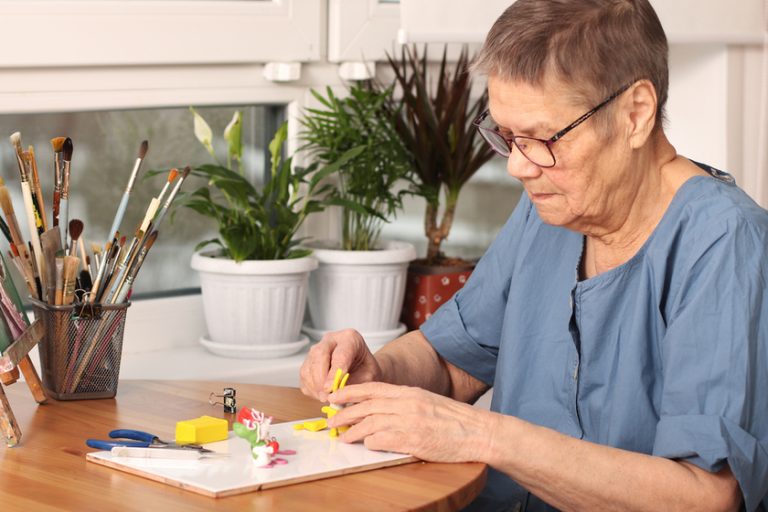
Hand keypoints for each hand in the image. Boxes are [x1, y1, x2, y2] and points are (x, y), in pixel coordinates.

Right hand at [299, 329, 382, 401]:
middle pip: (319, 355)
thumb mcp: (369, 377)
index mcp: (350, 338)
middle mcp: (331, 340)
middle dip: (321, 379)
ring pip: (308, 366)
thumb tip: (336, 395)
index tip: (330, 388)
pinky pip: (304, 376)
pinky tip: (322, 394)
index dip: (334, 373)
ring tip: (326, 398)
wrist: (362, 368)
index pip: (340, 355)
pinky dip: (311, 388)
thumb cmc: (366, 370)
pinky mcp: (309, 361)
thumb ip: (354, 384)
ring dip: (315, 386)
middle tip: (326, 397)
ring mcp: (317, 349)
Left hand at [327, 382, 496, 463]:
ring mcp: (409, 421)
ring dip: (352, 431)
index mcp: (410, 392)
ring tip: (342, 438)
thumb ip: (405, 402)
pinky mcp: (413, 440)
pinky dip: (370, 442)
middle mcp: (407, 403)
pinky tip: (366, 446)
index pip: (372, 388)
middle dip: (344, 413)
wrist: (478, 432)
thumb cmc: (454, 420)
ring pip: (369, 423)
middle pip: (366, 406)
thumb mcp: (427, 402)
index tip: (334, 397)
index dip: (350, 392)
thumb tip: (381, 408)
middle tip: (331, 421)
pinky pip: (382, 440)